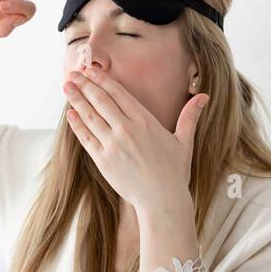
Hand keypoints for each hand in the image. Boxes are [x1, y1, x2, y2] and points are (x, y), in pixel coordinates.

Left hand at [62, 66, 208, 215]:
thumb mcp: (184, 142)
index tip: (91, 70)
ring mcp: (113, 145)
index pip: (118, 94)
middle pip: (101, 101)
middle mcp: (127, 130)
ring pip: (90, 116)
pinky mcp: (103, 161)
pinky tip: (70, 114)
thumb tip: (204, 96)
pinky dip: (77, 125)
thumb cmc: (174, 173)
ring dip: (77, 100)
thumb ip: (190, 117)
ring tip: (66, 87)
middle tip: (73, 73)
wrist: (162, 201)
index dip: (103, 80)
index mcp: (145, 121)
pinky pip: (86, 138)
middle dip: (85, 85)